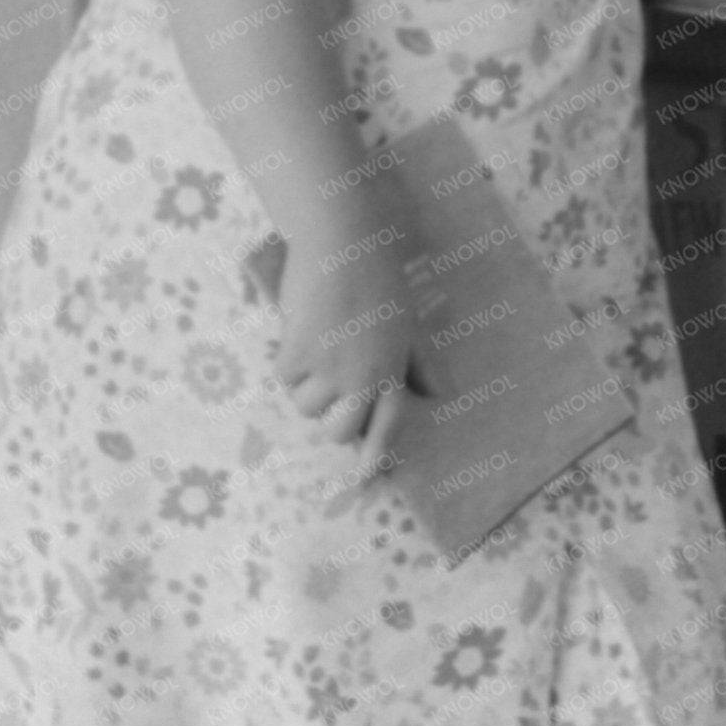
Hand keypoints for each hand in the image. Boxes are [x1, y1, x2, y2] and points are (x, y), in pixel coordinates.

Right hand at [274, 228, 419, 471]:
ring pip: (305, 406)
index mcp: (395, 368)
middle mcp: (366, 375)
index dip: (377, 459)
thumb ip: (420, 363)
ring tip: (316, 342)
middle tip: (324, 390)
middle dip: (327, 420)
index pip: (389, 426)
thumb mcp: (409, 321)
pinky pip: (284, 377)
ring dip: (304, 383)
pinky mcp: (300, 353)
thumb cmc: (379, 276)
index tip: (366, 484)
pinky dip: (286, 358)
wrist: (345, 240)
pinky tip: (301, 327)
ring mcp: (332, 367)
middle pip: (339, 431)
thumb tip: (441, 396)